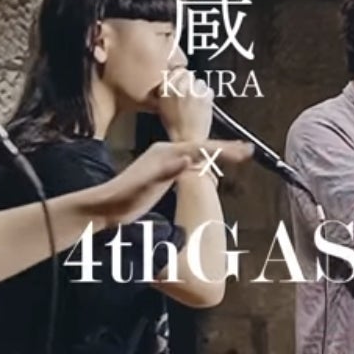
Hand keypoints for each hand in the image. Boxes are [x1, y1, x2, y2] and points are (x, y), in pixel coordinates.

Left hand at [83, 141, 250, 225]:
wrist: (105, 207)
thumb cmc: (124, 197)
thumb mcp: (146, 184)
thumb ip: (167, 170)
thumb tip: (188, 157)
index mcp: (165, 152)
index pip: (200, 147)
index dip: (223, 149)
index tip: (243, 151)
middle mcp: (166, 152)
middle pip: (201, 147)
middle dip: (225, 148)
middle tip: (248, 150)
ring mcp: (165, 162)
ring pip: (197, 154)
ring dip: (217, 154)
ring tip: (238, 154)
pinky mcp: (164, 173)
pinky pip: (190, 163)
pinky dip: (205, 163)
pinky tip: (211, 167)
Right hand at [155, 67, 213, 142]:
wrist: (187, 139)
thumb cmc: (175, 125)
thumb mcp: (163, 105)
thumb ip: (168, 89)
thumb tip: (175, 76)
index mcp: (164, 89)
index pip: (176, 71)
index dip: (181, 78)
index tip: (183, 85)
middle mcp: (177, 87)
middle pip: (188, 75)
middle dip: (190, 83)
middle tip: (190, 97)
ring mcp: (192, 90)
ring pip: (199, 82)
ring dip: (199, 90)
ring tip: (196, 105)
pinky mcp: (204, 96)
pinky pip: (208, 91)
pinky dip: (207, 98)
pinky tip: (202, 108)